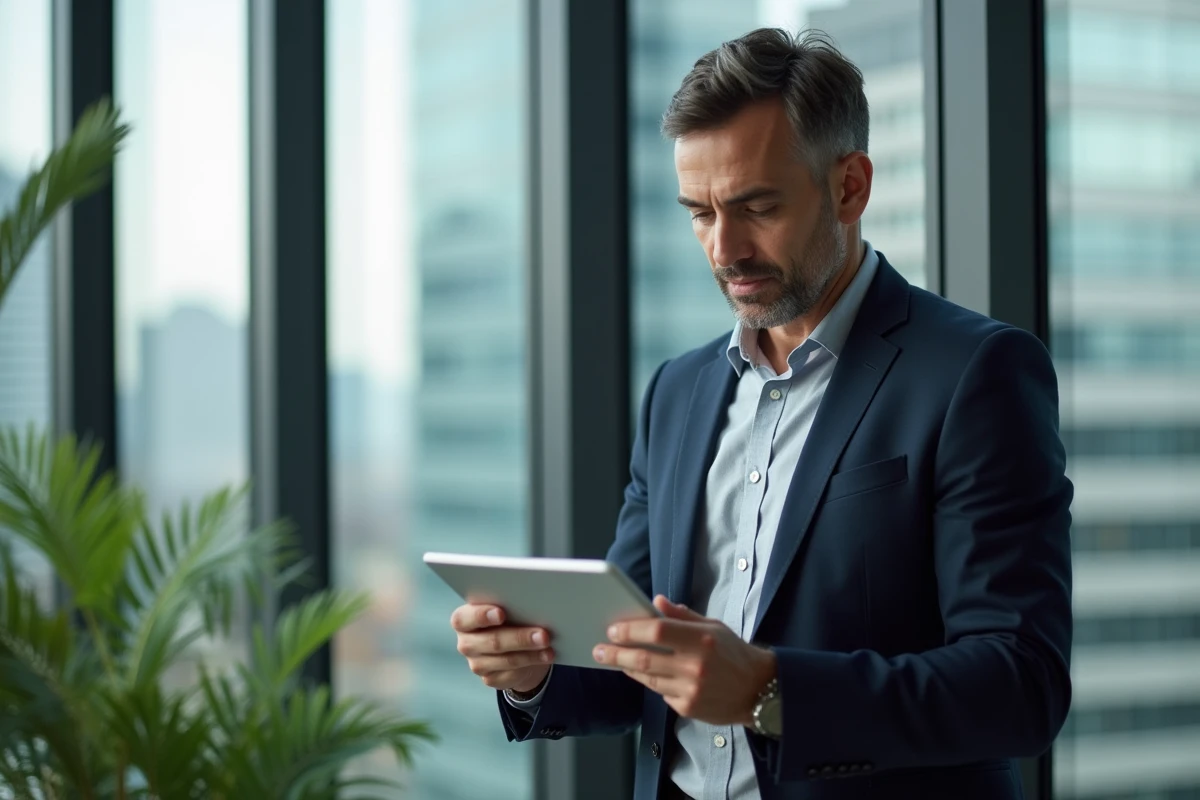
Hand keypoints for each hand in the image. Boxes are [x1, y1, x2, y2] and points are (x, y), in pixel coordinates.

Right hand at [451, 603, 553, 693]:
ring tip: (548, 646)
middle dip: (520, 638)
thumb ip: (509, 605)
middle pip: (492, 641)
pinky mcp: (490, 679)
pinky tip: (544, 656)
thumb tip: (530, 602)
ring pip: (506, 659)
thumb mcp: (506, 608)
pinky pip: (512, 673)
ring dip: (531, 653)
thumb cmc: (508, 618)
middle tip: (542, 634)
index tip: (501, 613)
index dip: (482, 615)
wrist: (513, 645)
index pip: (464, 619)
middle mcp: (466, 643)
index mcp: (463, 620)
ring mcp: (477, 664)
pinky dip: (532, 662)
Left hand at [592, 595, 775, 726]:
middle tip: (599, 650)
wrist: (760, 690)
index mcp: (702, 640)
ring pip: (647, 678)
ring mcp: (691, 690)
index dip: (630, 630)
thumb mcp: (713, 627)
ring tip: (615, 660)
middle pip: (643, 658)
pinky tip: (643, 674)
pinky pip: (660, 693)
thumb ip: (682, 616)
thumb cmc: (734, 653)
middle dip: (616, 654)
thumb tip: (655, 602)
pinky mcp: (688, 708)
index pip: (656, 631)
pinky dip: (650, 682)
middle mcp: (695, 666)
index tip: (613, 629)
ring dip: (627, 668)